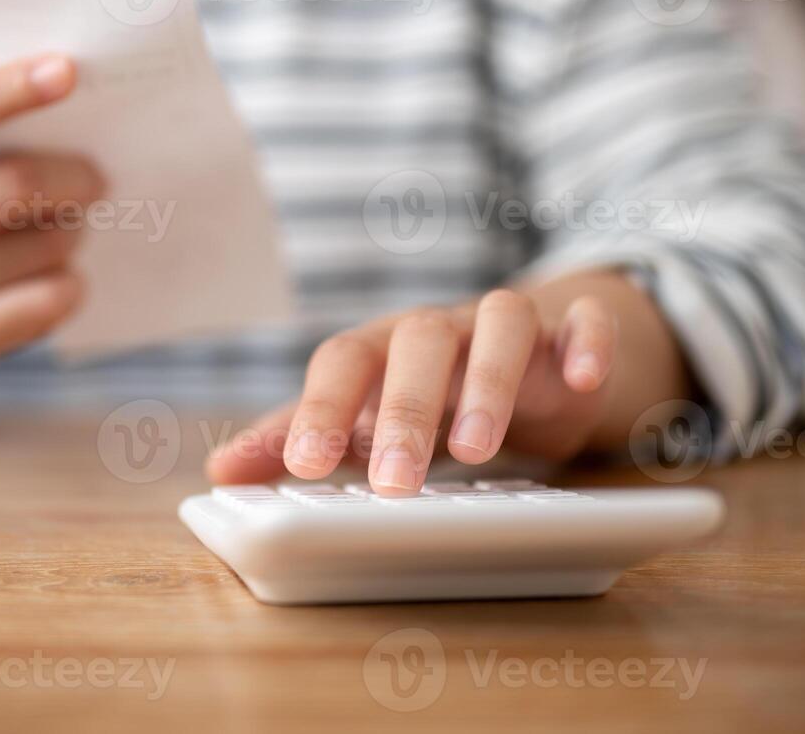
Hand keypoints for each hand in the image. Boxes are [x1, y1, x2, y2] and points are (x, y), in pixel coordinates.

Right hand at [0, 55, 104, 398]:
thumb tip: (70, 88)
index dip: (7, 90)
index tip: (68, 71)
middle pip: (10, 188)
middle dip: (73, 175)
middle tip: (97, 176)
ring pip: (41, 246)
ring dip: (72, 230)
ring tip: (62, 226)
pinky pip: (48, 301)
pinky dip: (70, 282)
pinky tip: (56, 273)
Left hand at [206, 271, 690, 493]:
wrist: (524, 353)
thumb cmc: (425, 389)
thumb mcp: (361, 415)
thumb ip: (295, 438)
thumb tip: (219, 471)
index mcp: (382, 348)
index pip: (343, 361)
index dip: (321, 409)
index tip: (305, 468)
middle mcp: (440, 329)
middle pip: (418, 343)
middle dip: (405, 410)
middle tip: (394, 481)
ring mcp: (507, 325)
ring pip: (499, 323)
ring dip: (488, 381)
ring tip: (477, 452)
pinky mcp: (570, 334)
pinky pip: (581, 323)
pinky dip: (585, 343)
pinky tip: (581, 381)